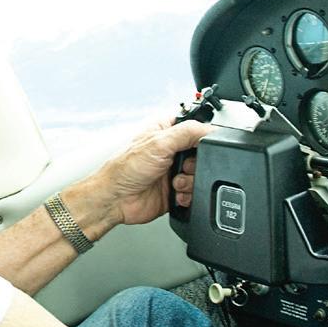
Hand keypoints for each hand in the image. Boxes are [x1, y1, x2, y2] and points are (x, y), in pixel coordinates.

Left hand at [92, 117, 214, 226]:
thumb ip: (187, 132)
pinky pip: (195, 192)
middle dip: (197, 163)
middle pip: (202, 153)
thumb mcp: (159, 143)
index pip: (195, 126)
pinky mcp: (176, 189)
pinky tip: (175, 192)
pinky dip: (189, 194)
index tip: (200, 146)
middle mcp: (171, 149)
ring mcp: (174, 170)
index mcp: (166, 130)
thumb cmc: (125, 168)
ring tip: (175, 181)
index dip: (202, 136)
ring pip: (201, 174)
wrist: (117, 200)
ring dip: (191, 180)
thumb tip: (210, 130)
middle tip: (184, 165)